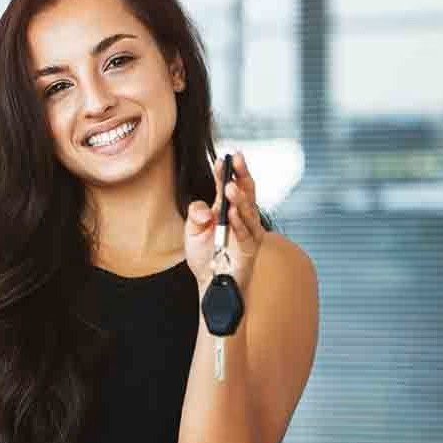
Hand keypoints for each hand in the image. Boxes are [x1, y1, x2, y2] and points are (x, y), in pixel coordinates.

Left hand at [183, 152, 266, 292]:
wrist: (211, 285)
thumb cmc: (205, 257)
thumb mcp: (192, 233)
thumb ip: (195, 216)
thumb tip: (206, 210)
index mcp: (226, 210)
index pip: (227, 185)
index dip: (226, 172)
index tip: (223, 158)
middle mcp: (241, 218)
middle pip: (245, 192)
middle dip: (242, 175)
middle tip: (236, 159)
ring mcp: (248, 233)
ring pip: (248, 212)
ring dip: (239, 199)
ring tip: (231, 187)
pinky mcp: (250, 250)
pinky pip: (245, 234)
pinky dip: (238, 223)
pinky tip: (232, 213)